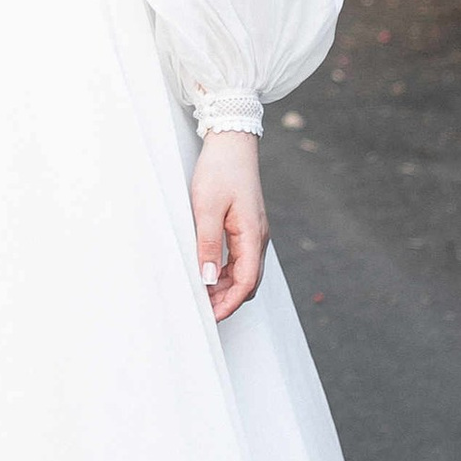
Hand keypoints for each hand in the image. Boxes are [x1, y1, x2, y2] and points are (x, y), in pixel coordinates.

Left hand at [191, 131, 268, 324]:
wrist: (232, 143)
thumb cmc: (220, 170)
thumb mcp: (206, 207)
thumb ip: (208, 244)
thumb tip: (207, 279)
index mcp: (252, 235)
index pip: (246, 282)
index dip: (229, 304)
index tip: (210, 317)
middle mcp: (258, 238)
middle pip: (248, 282)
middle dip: (227, 301)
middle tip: (202, 312)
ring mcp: (254, 233)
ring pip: (244, 272)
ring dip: (225, 288)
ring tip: (202, 296)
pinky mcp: (247, 227)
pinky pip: (240, 259)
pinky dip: (226, 273)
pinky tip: (208, 274)